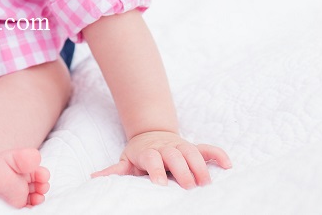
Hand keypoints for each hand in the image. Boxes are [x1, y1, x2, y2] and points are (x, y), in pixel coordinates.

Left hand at [91, 130, 230, 188]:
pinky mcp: (193, 147)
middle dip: (182, 169)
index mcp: (148, 152)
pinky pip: (208, 149)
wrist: (152, 135)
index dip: (155, 169)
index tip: (159, 184)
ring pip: (192, 152)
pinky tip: (227, 166)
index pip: (151, 159)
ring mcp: (181, 146)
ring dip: (200, 165)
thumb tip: (94, 179)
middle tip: (188, 186)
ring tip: (206, 182)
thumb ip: (114, 171)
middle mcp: (166, 148)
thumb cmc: (140, 154)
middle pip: (175, 155)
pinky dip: (218, 155)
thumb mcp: (126, 161)